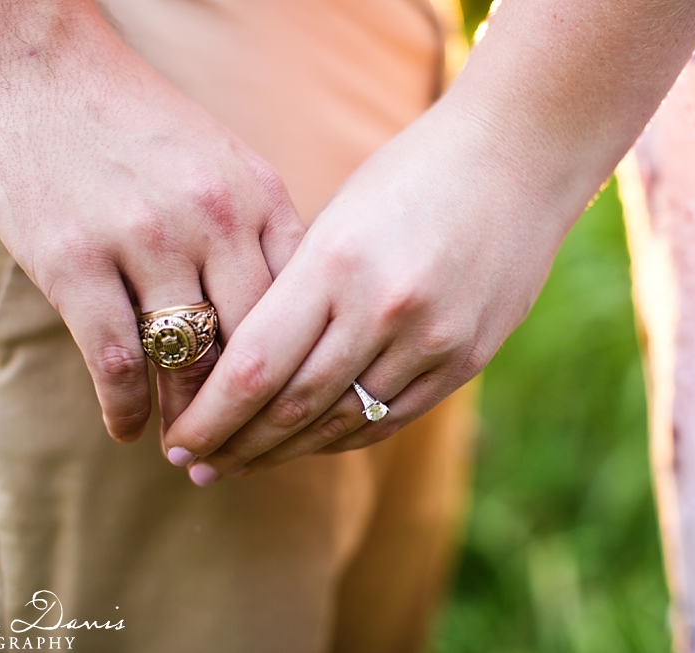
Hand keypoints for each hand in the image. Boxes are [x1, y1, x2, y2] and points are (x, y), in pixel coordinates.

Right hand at [0, 5, 304, 444]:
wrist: (41, 67)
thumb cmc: (141, 124)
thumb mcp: (226, 162)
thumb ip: (261, 230)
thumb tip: (289, 314)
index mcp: (259, 196)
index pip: (299, 306)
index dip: (300, 370)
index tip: (293, 411)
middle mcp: (213, 219)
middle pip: (254, 345)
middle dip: (253, 412)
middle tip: (246, 451)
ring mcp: (145, 239)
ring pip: (187, 361)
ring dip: (190, 419)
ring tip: (190, 452)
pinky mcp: (76, 260)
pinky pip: (117, 359)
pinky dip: (125, 407)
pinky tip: (127, 428)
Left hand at [163, 100, 578, 483]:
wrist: (518, 160)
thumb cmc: (412, 174)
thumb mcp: (338, 216)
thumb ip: (298, 292)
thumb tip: (245, 367)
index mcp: (337, 261)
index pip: (255, 367)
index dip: (209, 417)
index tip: (175, 442)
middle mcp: (384, 308)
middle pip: (292, 407)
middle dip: (236, 445)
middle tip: (197, 466)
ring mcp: (432, 339)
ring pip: (341, 423)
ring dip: (284, 453)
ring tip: (243, 465)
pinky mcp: (466, 359)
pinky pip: (391, 418)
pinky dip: (342, 438)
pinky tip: (308, 446)